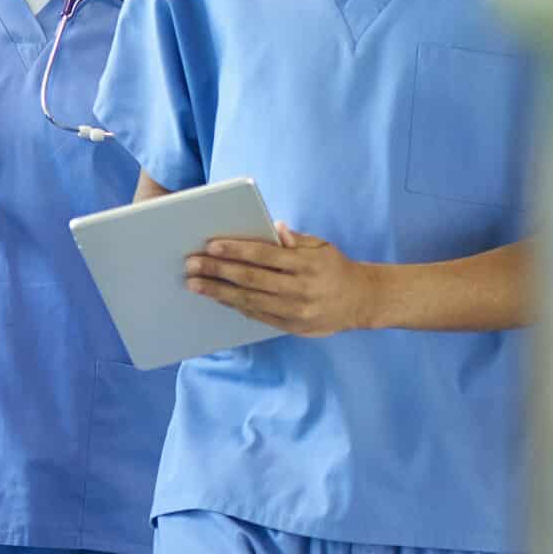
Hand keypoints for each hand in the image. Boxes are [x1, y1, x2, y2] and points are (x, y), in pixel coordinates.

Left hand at [185, 222, 386, 337]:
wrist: (361, 301)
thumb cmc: (334, 267)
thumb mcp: (321, 246)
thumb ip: (294, 239)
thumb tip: (272, 227)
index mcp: (307, 265)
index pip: (265, 255)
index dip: (237, 250)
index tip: (211, 245)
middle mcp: (301, 289)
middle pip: (252, 279)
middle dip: (218, 271)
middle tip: (192, 265)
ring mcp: (296, 311)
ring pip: (250, 301)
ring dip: (219, 292)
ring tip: (195, 284)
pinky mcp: (292, 327)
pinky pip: (258, 316)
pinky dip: (235, 306)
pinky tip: (217, 298)